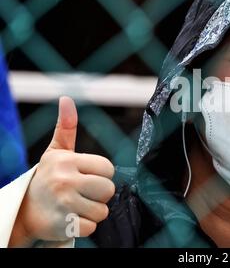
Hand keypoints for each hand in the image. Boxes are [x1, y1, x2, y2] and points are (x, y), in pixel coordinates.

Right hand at [9, 96, 114, 245]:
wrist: (23, 211)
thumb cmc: (47, 178)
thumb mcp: (55, 152)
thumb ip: (66, 127)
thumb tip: (66, 99)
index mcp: (68, 161)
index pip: (108, 168)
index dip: (101, 175)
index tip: (86, 177)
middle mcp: (66, 180)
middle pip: (108, 190)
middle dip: (99, 194)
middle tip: (83, 193)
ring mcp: (65, 203)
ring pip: (102, 210)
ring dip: (93, 211)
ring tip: (77, 206)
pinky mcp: (65, 225)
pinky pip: (92, 226)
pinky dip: (84, 226)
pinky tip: (72, 218)